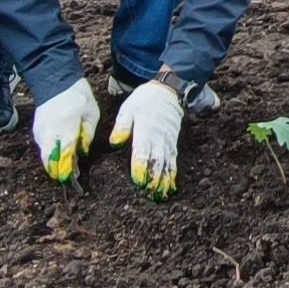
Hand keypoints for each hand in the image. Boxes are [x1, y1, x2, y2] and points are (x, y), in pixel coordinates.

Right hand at [31, 79, 98, 182]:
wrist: (56, 82)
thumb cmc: (78, 97)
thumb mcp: (91, 114)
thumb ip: (87, 135)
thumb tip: (82, 152)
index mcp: (65, 127)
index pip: (64, 154)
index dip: (67, 169)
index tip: (70, 179)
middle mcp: (49, 132)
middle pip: (48, 159)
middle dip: (57, 171)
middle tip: (68, 177)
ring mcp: (40, 131)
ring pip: (44, 155)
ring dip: (53, 163)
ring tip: (66, 166)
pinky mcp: (36, 130)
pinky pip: (42, 147)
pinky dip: (50, 153)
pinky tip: (60, 154)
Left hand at [110, 82, 184, 199]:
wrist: (167, 91)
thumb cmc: (145, 100)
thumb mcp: (128, 109)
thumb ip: (122, 126)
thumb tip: (115, 142)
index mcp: (145, 132)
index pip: (143, 154)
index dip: (141, 169)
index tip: (139, 182)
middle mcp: (159, 139)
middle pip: (157, 163)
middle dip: (153, 180)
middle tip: (149, 195)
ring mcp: (168, 142)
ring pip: (167, 165)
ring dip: (164, 181)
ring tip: (161, 196)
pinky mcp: (173, 143)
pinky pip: (174, 161)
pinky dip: (172, 175)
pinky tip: (170, 186)